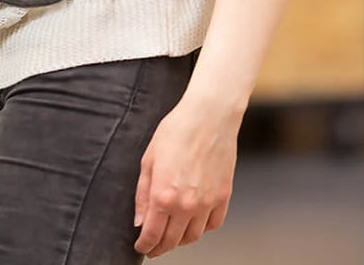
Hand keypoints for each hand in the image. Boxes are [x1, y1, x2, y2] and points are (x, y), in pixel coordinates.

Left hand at [133, 95, 239, 256]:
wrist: (209, 115)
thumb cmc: (177, 130)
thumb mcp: (149, 158)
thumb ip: (142, 193)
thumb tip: (140, 221)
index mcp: (163, 195)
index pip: (152, 235)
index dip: (145, 245)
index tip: (141, 247)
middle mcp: (186, 205)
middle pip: (172, 241)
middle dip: (160, 247)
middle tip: (154, 246)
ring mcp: (207, 202)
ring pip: (193, 237)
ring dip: (180, 239)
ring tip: (173, 232)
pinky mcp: (224, 196)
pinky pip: (213, 224)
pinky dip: (203, 227)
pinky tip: (195, 220)